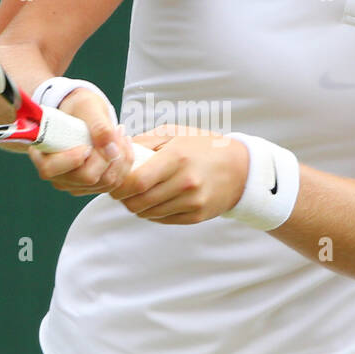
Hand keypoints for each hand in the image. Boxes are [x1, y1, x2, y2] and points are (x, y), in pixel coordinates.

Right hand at [27, 89, 138, 196]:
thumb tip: (111, 151)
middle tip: (116, 131)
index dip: (72, 158)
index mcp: (41, 154)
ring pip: (105, 182)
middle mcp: (56, 174)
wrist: (84, 113)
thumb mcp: (88, 107)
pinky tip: (123, 145)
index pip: (51, 168)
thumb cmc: (79, 107)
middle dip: (106, 155)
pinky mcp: (91, 186)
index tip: (88, 144)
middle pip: (86, 178)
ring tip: (120, 134)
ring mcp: (74, 183)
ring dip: (120, 158)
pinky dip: (124, 164)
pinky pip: (114, 183)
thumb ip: (99, 127)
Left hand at [108, 124, 249, 223]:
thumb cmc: (203, 146)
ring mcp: (193, 201)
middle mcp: (186, 182)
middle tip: (121, 191)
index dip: (118, 186)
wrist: (241, 168)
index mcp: (177, 157)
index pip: (137, 182)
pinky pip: (163, 220)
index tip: (113, 183)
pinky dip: (153, 213)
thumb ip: (144, 141)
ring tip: (138, 194)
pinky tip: (155, 201)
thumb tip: (116, 150)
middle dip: (124, 199)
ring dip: (137, 206)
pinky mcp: (197, 216)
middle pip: (139, 202)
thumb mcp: (175, 133)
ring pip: (149, 213)